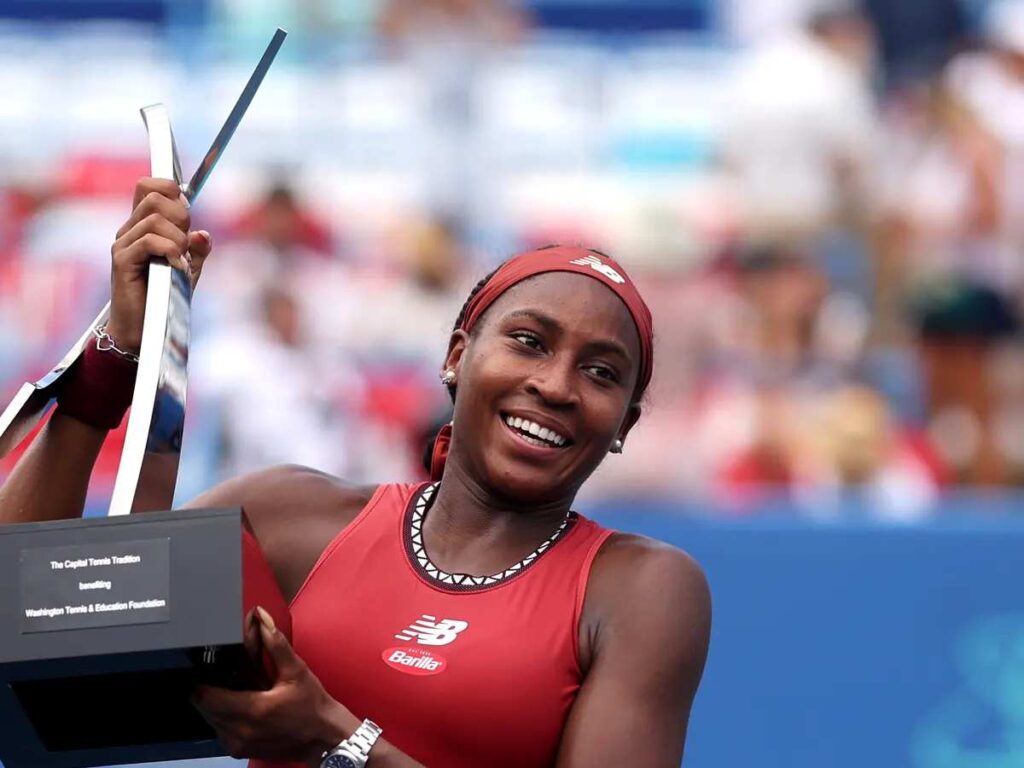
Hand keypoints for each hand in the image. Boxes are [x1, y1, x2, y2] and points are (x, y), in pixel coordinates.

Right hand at [107, 177, 213, 351]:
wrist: (144, 327)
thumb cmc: (164, 296)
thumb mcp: (189, 269)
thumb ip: (198, 249)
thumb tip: (203, 233)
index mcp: (144, 225)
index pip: (148, 186)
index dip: (170, 189)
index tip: (186, 214)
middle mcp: (130, 229)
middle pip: (154, 197)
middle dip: (181, 216)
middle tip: (185, 243)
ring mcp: (124, 243)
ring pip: (155, 219)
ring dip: (178, 239)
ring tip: (180, 260)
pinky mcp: (122, 260)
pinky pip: (149, 241)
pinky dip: (170, 251)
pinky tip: (176, 267)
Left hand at [192, 607, 358, 765]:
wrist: (324, 738)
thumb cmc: (312, 704)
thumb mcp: (296, 670)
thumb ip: (274, 643)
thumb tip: (260, 616)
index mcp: (252, 710)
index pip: (205, 696)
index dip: (203, 680)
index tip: (210, 666)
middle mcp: (240, 732)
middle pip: (203, 708)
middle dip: (209, 689)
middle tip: (224, 674)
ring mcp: (238, 745)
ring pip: (209, 720)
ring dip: (215, 704)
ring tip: (234, 689)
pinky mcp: (240, 751)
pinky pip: (220, 731)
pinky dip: (223, 717)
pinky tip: (240, 705)